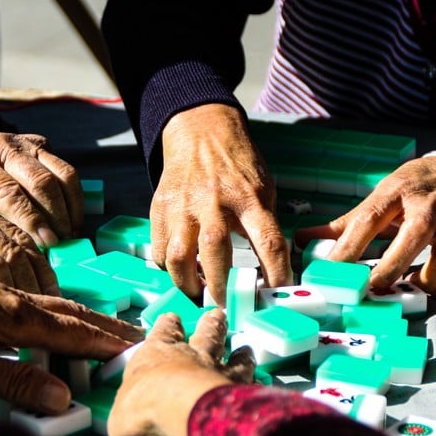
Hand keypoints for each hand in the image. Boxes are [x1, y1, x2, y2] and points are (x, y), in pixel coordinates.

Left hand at [0, 107, 82, 247]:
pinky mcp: (38, 144)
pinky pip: (66, 169)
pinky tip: (71, 219)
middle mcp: (1, 146)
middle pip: (41, 182)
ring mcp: (23, 142)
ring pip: (61, 173)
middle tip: (60, 245)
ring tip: (69, 234)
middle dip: (56, 217)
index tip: (48, 244)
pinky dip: (74, 196)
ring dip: (70, 207)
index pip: (10, 193)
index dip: (33, 220)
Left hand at [0, 238, 144, 414]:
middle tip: (137, 336)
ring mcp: (0, 294)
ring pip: (55, 305)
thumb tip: (62, 397)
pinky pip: (37, 301)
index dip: (106, 345)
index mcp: (16, 317)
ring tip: (108, 327)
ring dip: (87, 318)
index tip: (136, 352)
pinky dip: (60, 312)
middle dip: (107, 327)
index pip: (74, 333)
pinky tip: (52, 317)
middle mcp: (15, 301)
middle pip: (73, 314)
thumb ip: (12, 380)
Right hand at [107, 308, 255, 435]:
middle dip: (211, 324)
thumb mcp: (121, 416)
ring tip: (245, 349)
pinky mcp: (240, 388)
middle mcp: (190, 355)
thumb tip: (131, 426)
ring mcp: (219, 369)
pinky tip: (260, 381)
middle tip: (217, 314)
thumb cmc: (141, 411)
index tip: (172, 317)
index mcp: (156, 355)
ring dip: (240, 352)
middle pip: (205, 333)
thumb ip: (130, 415)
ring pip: (233, 355)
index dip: (167, 325)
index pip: (162, 333)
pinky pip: (250, 379)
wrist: (180, 412)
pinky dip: (255, 379)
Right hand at [153, 104, 292, 305]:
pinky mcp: (160, 207)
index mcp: (249, 198)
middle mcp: (215, 201)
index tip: (275, 294)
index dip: (275, 273)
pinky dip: (169, 267)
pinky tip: (181, 271)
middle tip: (226, 304)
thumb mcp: (263, 189)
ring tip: (198, 294)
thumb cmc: (238, 165)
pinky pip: (160, 248)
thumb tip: (272, 271)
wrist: (201, 131)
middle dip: (221, 286)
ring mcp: (183, 205)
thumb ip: (264, 226)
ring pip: (178, 255)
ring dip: (188, 284)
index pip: (268, 242)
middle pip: (215, 251)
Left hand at [294, 152, 435, 299]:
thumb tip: (301, 240)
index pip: (369, 219)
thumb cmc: (412, 188)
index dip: (349, 247)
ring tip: (405, 291)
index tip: (331, 272)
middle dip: (394, 264)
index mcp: (397, 192)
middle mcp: (430, 205)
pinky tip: (430, 292)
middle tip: (372, 289)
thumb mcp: (378, 196)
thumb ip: (343, 224)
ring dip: (426, 281)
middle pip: (415, 234)